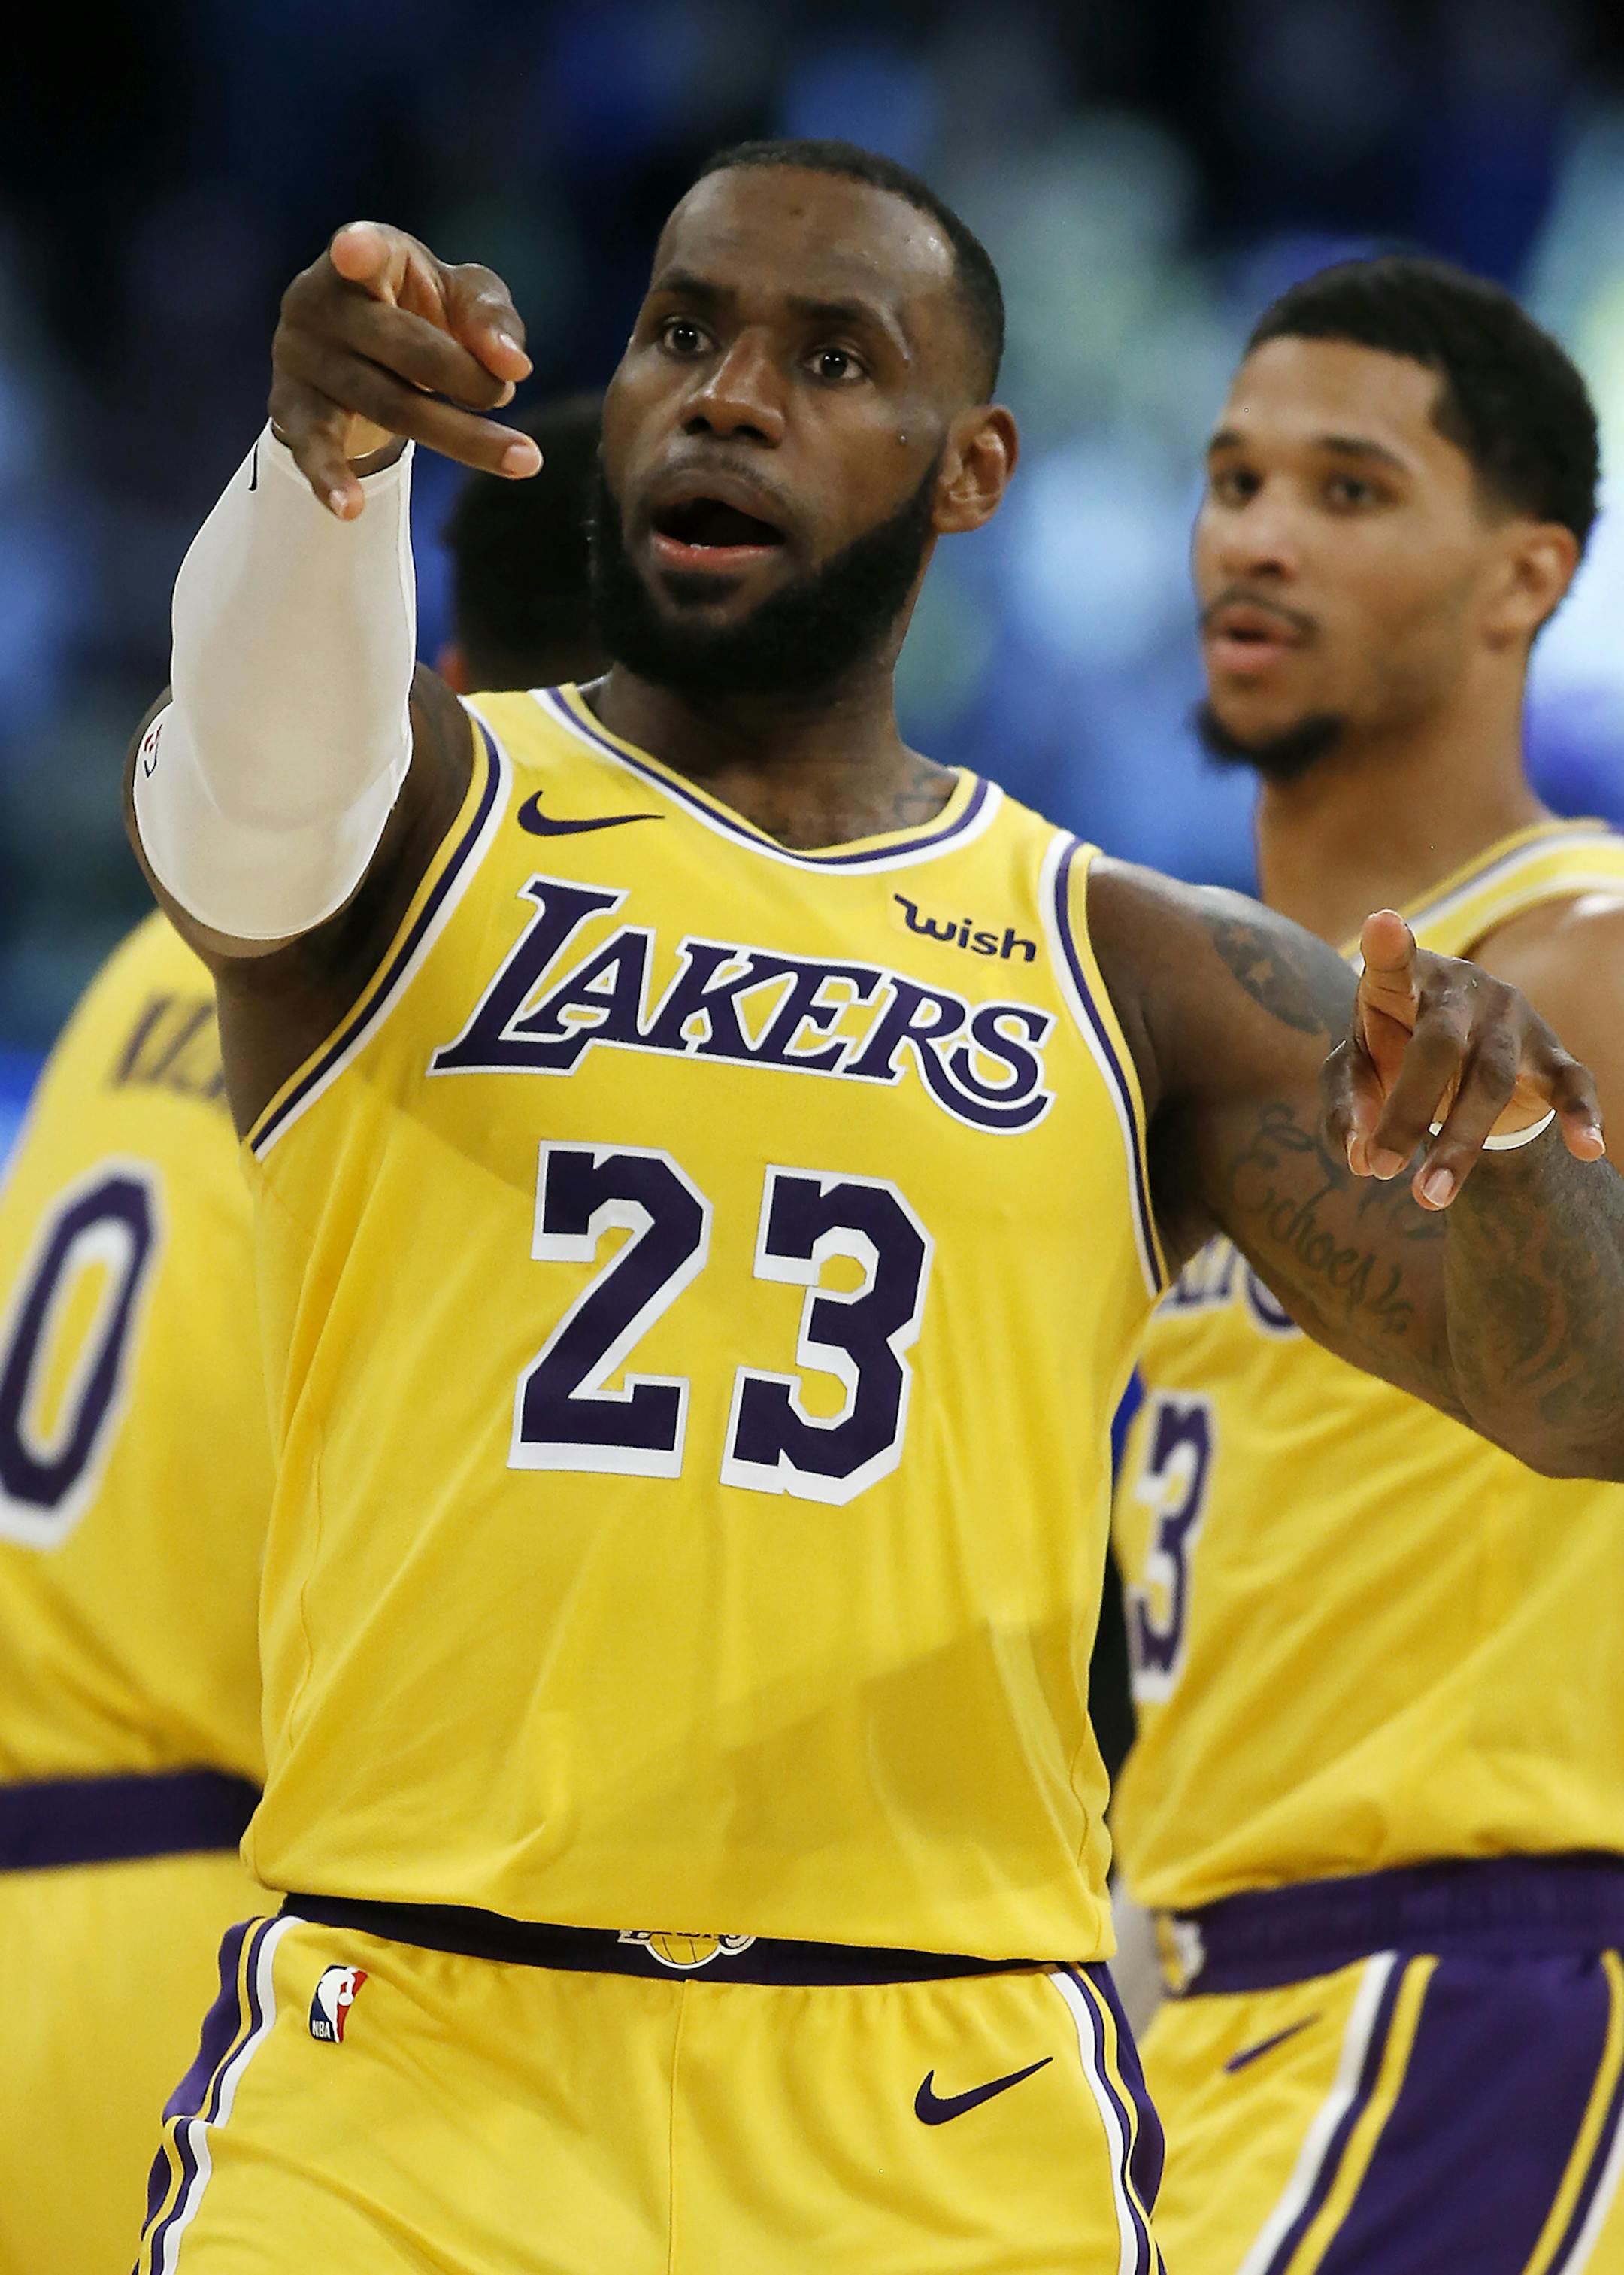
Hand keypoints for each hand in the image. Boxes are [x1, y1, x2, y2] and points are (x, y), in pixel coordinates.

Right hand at [270, 220, 541, 518]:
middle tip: (506, 395)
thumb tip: (514, 368)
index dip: (360, 250)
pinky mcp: (291, 407)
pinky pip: (313, 446)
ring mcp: (301, 356)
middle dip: (467, 377)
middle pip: (404, 347)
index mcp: (366, 256)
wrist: (359, 352)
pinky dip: (332, 478)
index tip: (353, 252)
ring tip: (522, 460)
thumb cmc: (422, 311)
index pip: (365, 249)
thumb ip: (492, 319)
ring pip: (385, 404)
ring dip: (460, 437)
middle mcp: (321, 300)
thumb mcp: (463, 298)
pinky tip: (350, 510)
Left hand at [1324, 908, 1605, 1209]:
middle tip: (1381, 1171)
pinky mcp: (1549, 1051)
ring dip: (1460, 1142)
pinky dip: (1581, 1115)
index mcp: (1404, 981)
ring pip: (1490, 1079)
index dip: (1389, 948)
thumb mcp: (1354, 1073)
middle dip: (1409, 1111)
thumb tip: (1360, 1157)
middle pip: (1439, 1045)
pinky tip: (1589, 1149)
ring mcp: (1510, 1017)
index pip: (1392, 963)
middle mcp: (1462, 989)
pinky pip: (1570, 1082)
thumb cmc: (1391, 1050)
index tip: (1381, 928)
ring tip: (1430, 1197)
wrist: (1455, 1052)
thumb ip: (1347, 1108)